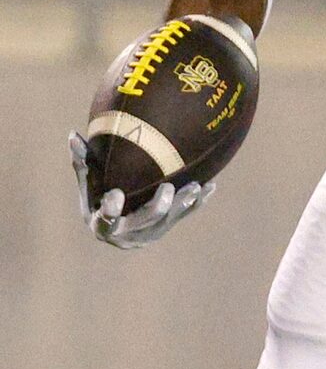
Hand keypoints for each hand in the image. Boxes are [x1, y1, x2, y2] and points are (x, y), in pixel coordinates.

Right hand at [71, 132, 211, 250]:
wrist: (116, 224)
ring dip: (183, 204)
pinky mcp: (164, 229)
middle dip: (158, 207)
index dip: (110, 210)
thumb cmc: (98, 196)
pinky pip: (183, 216)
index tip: (115, 195)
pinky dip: (196, 202)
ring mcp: (148, 234)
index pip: (105, 220)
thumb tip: (72, 134)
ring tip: (196, 187)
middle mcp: (126, 234)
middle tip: (167, 188)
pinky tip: (209, 187)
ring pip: (169, 221)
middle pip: (145, 222)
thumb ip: (83, 163)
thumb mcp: (89, 183)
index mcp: (102, 224)